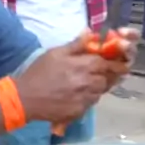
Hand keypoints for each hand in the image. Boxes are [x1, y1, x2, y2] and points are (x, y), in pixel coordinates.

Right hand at [16, 32, 130, 123]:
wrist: (25, 99)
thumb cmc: (39, 73)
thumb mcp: (55, 53)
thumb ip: (76, 44)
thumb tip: (90, 33)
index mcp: (84, 66)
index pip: (108, 64)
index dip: (114, 64)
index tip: (119, 64)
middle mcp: (88, 83)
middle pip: (106, 80)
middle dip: (104, 76)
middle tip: (99, 74)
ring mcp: (85, 99)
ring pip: (99, 93)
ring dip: (96, 88)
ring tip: (85, 85)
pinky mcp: (79, 112)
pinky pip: (90, 104)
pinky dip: (87, 99)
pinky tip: (77, 96)